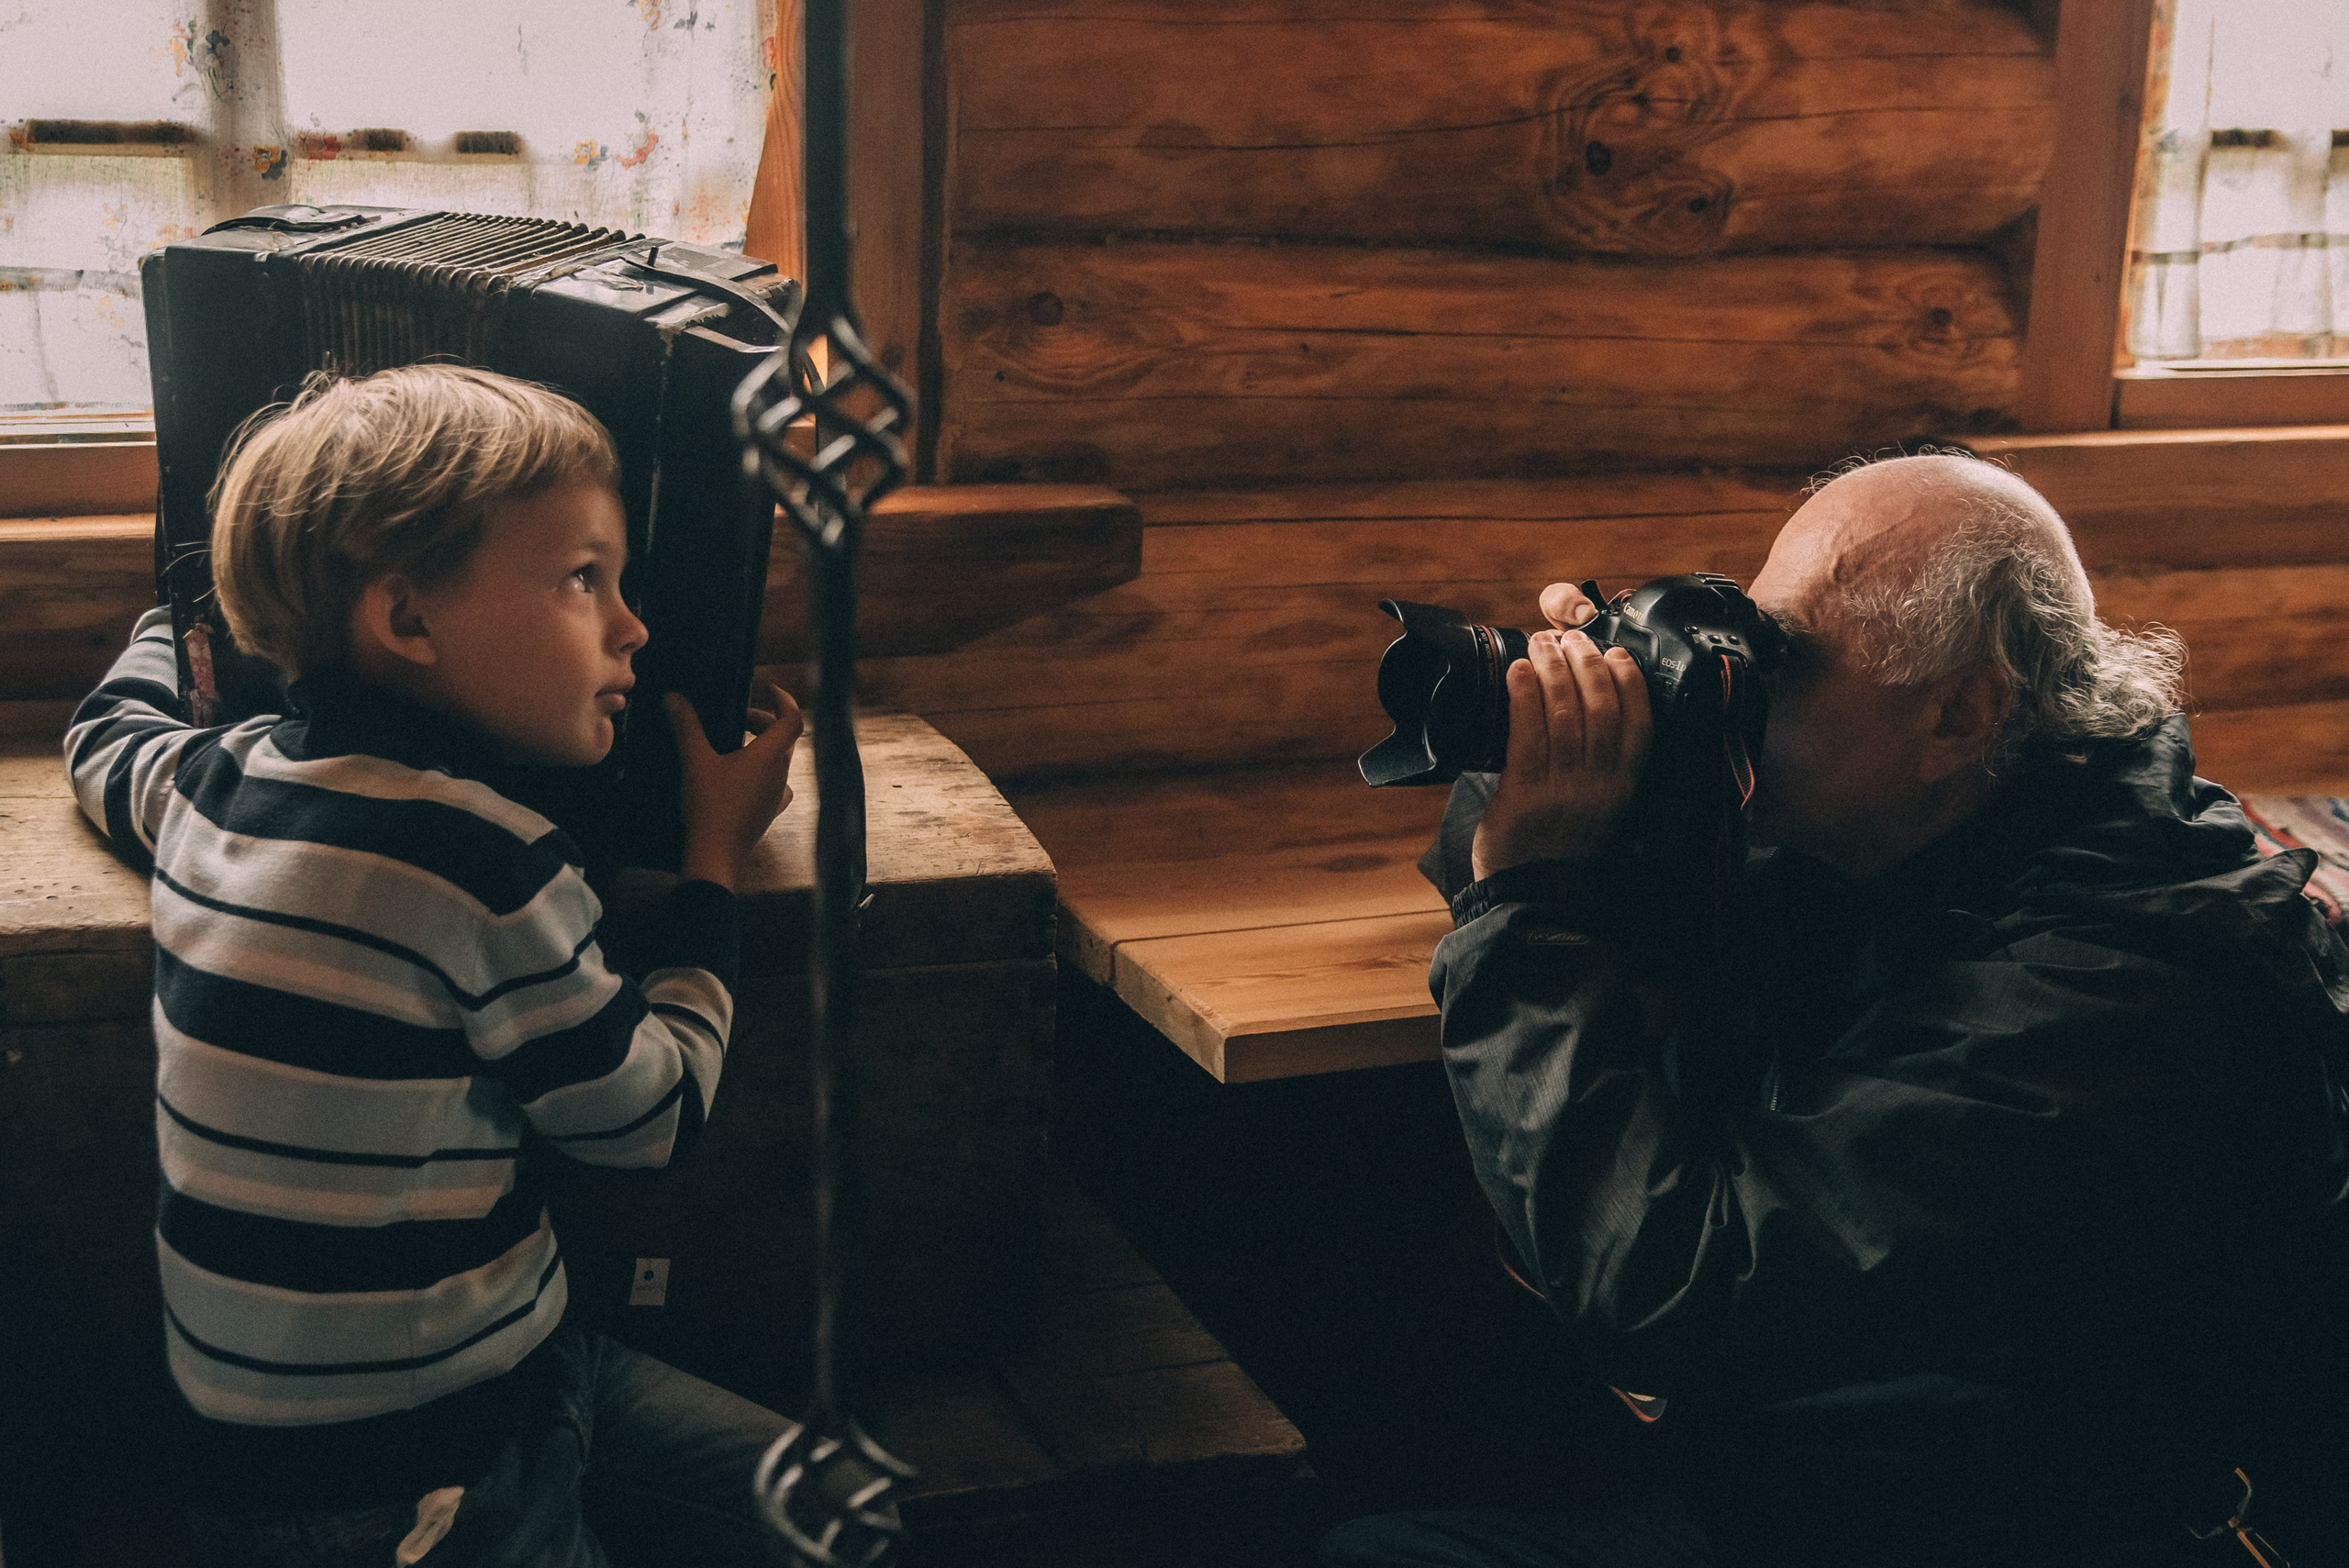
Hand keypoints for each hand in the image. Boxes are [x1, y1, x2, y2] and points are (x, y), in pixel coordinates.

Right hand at [666, 685, 803, 890]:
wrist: (715, 855)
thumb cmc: (709, 807)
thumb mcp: (695, 760)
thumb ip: (686, 726)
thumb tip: (674, 697)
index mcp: (770, 757)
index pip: (792, 720)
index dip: (785, 700)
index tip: (770, 689)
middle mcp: (780, 774)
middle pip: (783, 738)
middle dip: (763, 722)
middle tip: (738, 718)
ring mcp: (777, 795)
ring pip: (778, 760)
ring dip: (761, 746)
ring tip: (734, 743)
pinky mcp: (769, 812)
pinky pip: (773, 783)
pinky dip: (760, 770)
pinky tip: (740, 776)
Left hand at [1469, 617, 1651, 880]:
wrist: (1528, 896)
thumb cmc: (1558, 847)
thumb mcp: (1598, 808)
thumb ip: (1599, 766)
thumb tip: (1585, 708)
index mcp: (1622, 786)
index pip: (1639, 721)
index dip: (1629, 680)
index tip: (1615, 653)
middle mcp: (1599, 784)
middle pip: (1601, 707)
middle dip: (1586, 663)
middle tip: (1569, 638)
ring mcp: (1562, 789)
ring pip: (1564, 712)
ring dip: (1551, 669)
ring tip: (1540, 644)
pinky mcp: (1526, 793)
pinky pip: (1527, 732)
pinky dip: (1523, 695)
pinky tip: (1517, 671)